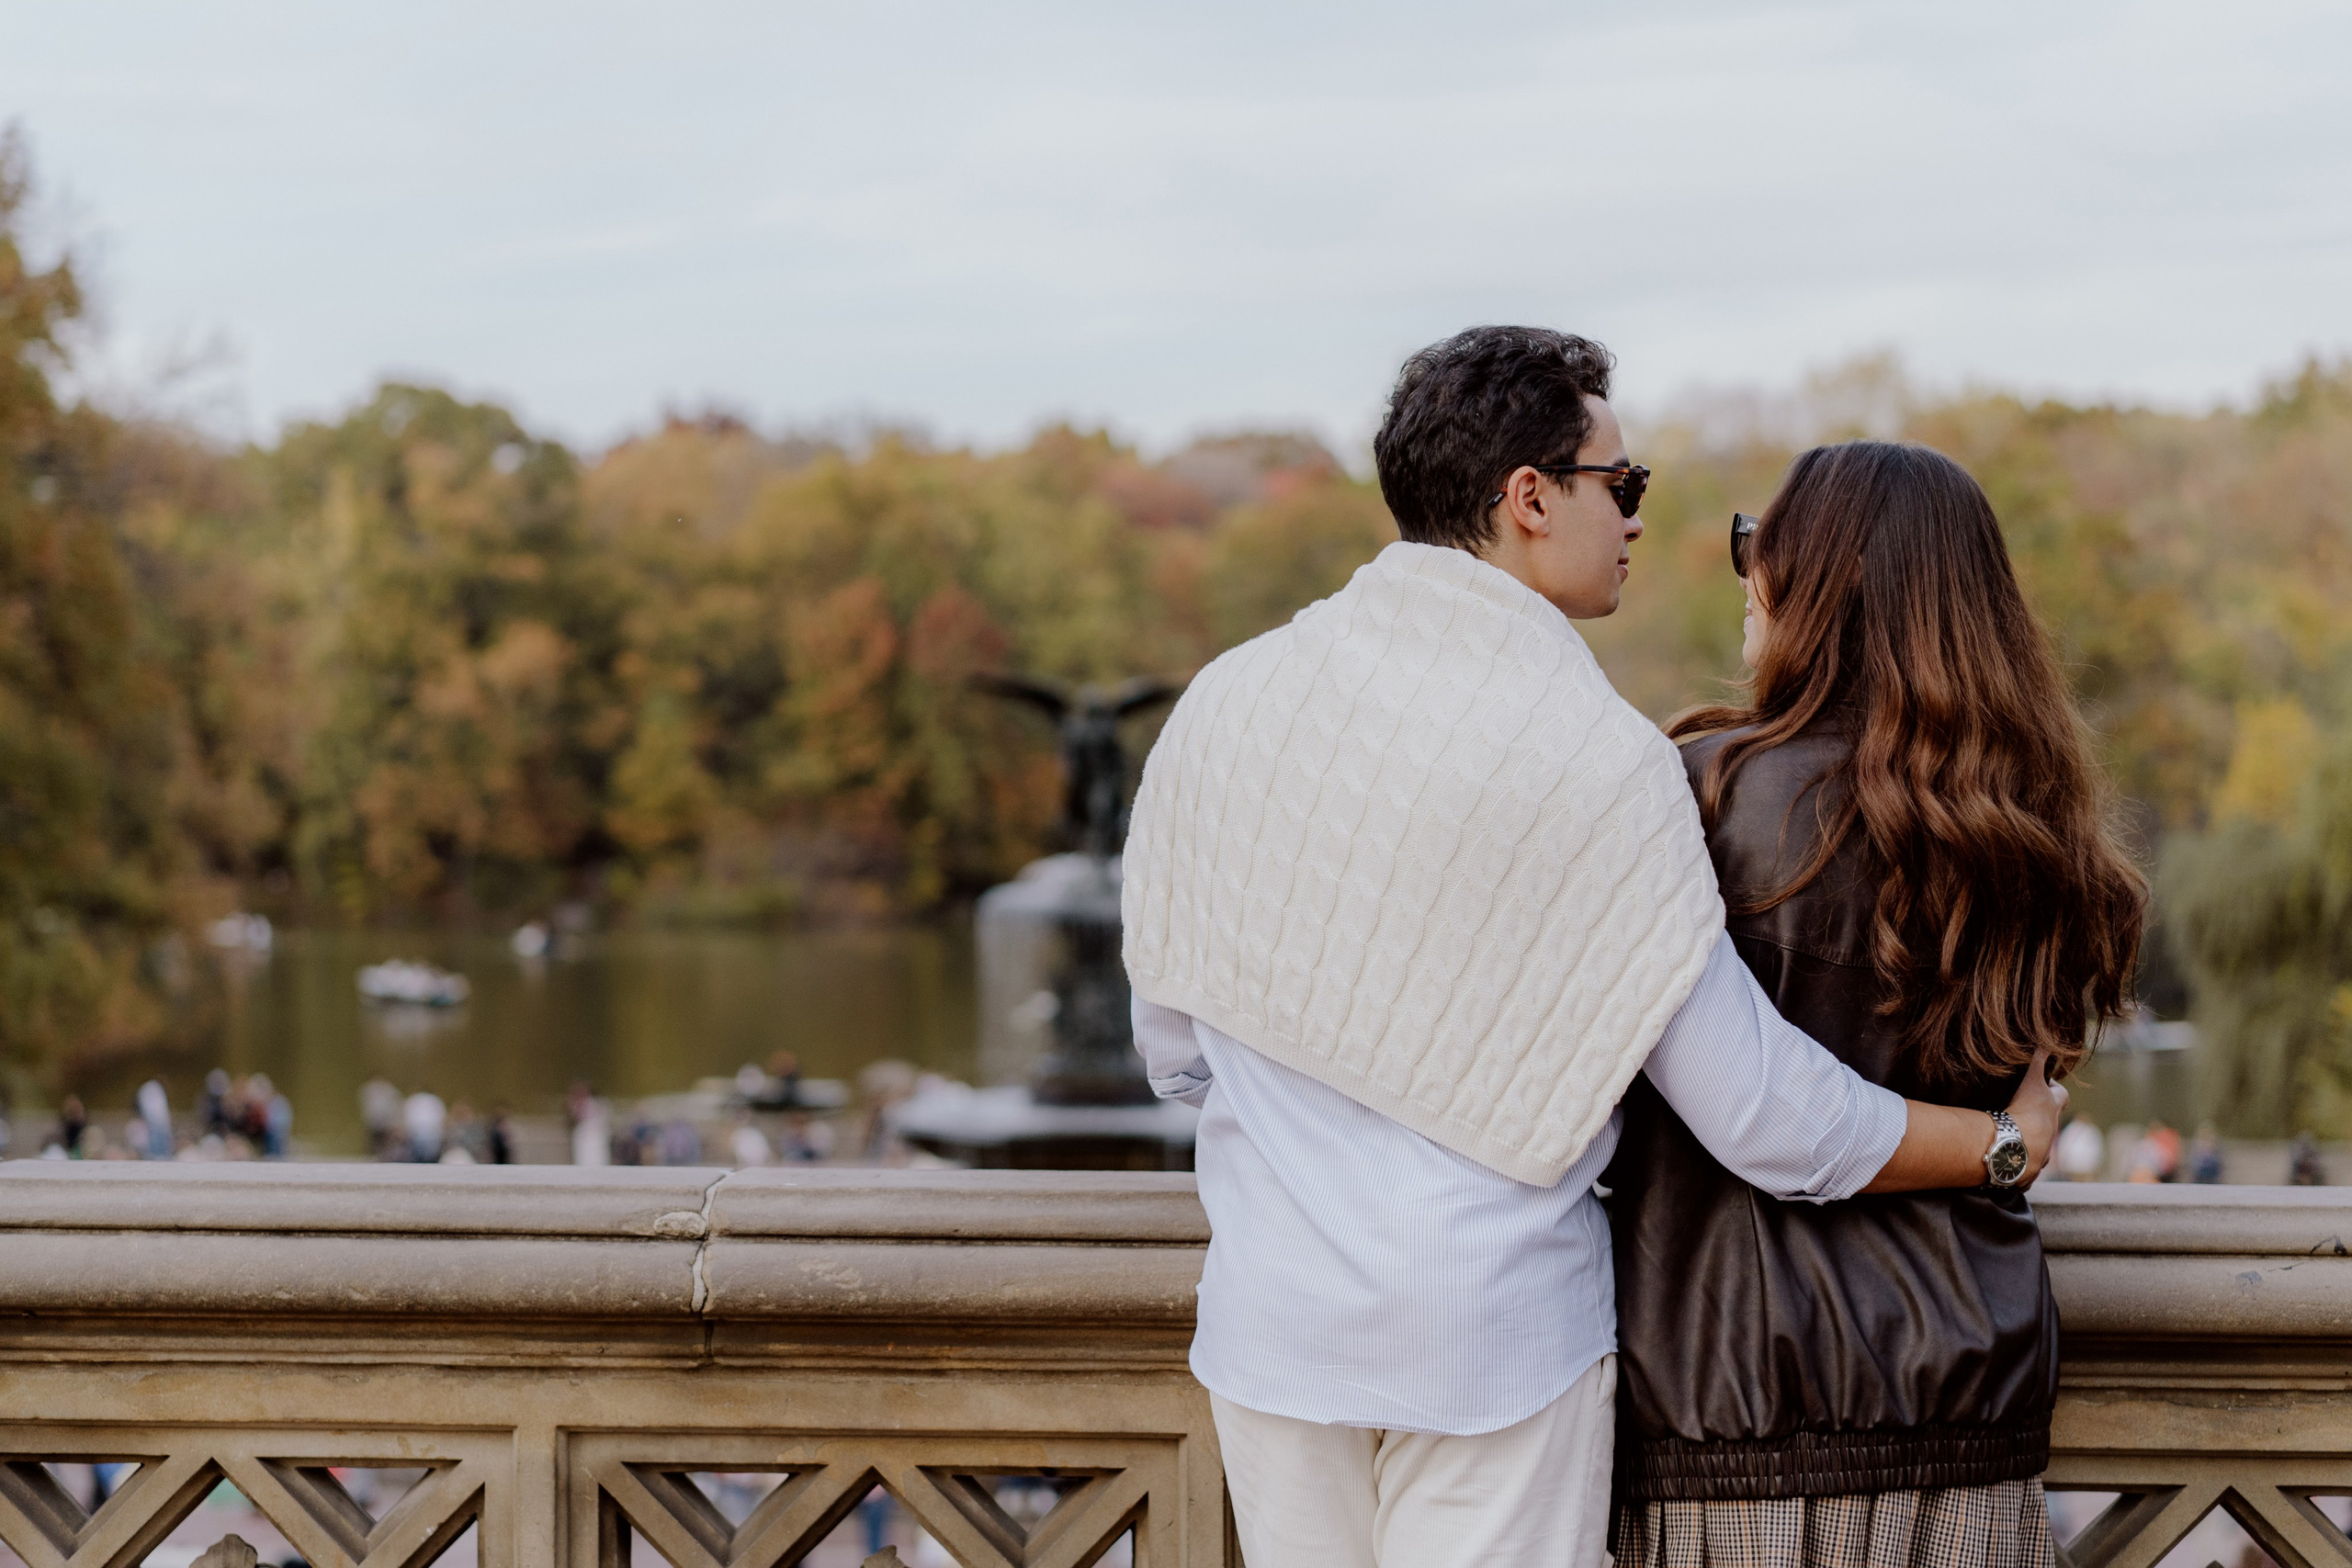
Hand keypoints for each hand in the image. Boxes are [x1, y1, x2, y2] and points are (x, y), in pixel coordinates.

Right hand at [2005, 1046, 2068, 1187]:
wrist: (2012, 1147)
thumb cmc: (2023, 1112)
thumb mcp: (2030, 1080)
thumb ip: (2037, 1058)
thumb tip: (2047, 1039)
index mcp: (2050, 1110)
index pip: (2061, 1095)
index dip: (2053, 1088)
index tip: (2041, 1083)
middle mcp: (2050, 1133)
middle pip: (2052, 1123)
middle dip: (2041, 1117)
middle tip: (2023, 1110)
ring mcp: (2040, 1155)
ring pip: (2039, 1148)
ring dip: (2028, 1142)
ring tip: (2008, 1136)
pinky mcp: (2026, 1173)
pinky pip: (2023, 1171)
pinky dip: (2016, 1166)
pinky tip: (2003, 1162)